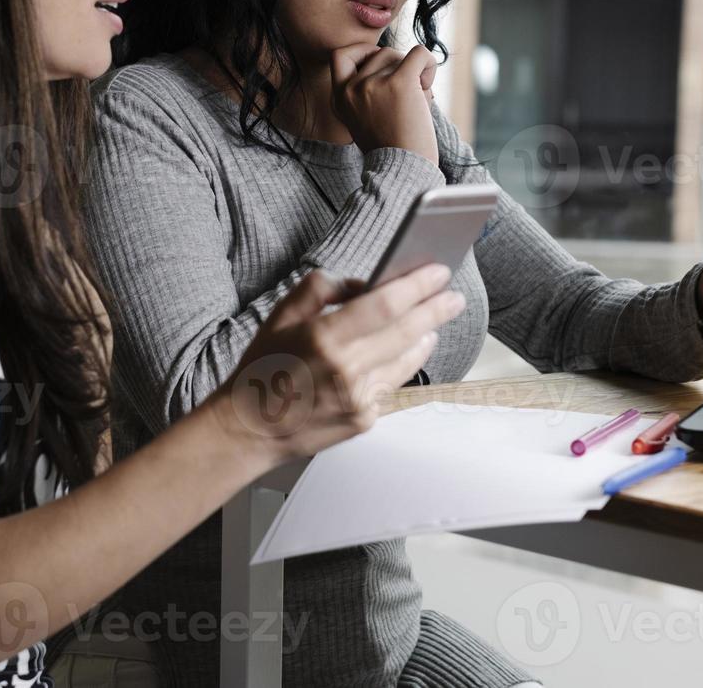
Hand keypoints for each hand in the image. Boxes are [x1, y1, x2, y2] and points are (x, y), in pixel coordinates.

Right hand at [209, 263, 463, 466]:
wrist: (250, 429)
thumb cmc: (263, 369)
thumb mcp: (280, 316)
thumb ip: (320, 289)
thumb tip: (360, 284)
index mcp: (323, 337)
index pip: (384, 305)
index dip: (416, 286)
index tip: (437, 273)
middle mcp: (345, 369)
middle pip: (405, 332)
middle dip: (435, 310)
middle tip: (452, 296)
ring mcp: (358, 398)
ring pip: (406, 360)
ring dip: (425, 336)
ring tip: (435, 320)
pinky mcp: (364, 419)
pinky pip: (392, 384)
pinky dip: (405, 363)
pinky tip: (411, 350)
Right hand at [329, 44, 438, 165]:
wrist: (403, 170)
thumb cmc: (392, 149)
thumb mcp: (365, 119)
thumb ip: (368, 92)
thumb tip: (394, 60)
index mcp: (340, 99)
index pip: (340, 56)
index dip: (362, 53)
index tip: (380, 65)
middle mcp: (352, 89)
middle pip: (379, 54)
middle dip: (397, 66)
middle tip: (407, 93)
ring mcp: (373, 84)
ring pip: (398, 54)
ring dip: (413, 71)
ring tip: (417, 98)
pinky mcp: (399, 83)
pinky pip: (419, 53)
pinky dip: (427, 63)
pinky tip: (427, 83)